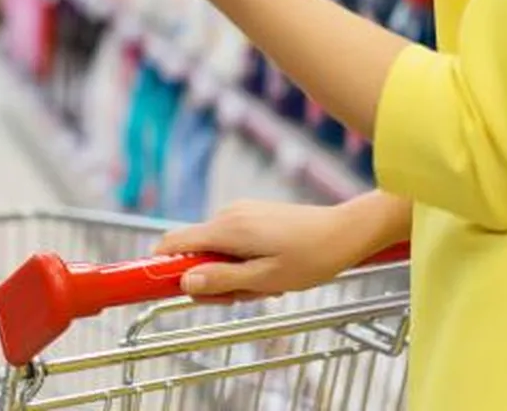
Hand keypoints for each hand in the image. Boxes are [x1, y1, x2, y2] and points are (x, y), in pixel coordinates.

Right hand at [154, 201, 375, 301]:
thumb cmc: (310, 257)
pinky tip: (272, 270)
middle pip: (195, 251)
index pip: (173, 242)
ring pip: (217, 250)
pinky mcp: (255, 214)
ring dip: (233, 273)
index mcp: (227, 228)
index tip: (170, 291)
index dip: (162, 267)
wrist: (344, 231)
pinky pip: (234, 242)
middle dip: (212, 279)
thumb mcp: (264, 279)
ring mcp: (243, 211)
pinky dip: (245, 261)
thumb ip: (222, 281)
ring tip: (267, 283)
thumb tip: (185, 283)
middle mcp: (229, 214)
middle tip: (246, 295)